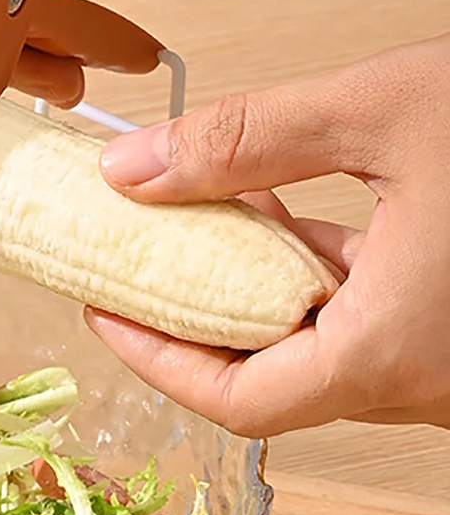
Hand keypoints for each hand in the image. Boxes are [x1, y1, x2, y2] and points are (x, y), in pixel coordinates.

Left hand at [87, 35, 449, 436]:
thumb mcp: (379, 112)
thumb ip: (247, 140)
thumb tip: (133, 168)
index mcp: (396, 348)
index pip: (240, 402)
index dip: (154, 359)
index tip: (100, 305)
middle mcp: (421, 370)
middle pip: (265, 371)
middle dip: (184, 314)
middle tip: (123, 258)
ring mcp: (439, 347)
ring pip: (308, 335)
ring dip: (237, 281)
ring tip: (175, 216)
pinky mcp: (449, 313)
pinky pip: (354, 307)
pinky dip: (296, 264)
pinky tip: (264, 200)